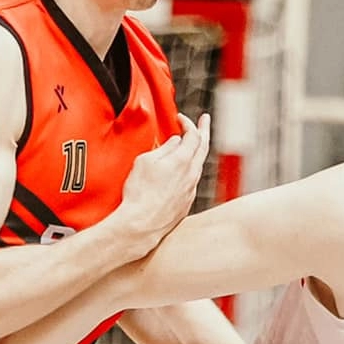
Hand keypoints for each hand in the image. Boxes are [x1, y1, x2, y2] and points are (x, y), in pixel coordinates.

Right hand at [116, 111, 210, 256]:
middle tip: (205, 120)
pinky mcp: (186, 203)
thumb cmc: (139, 194)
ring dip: (197, 150)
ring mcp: (191, 190)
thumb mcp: (145, 162)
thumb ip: (163, 149)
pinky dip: (190, 168)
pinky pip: (192, 180)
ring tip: (193, 143)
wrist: (141, 225)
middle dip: (204, 130)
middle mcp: (191, 175)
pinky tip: (183, 168)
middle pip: (203, 148)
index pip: (193, 136)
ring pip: (199, 165)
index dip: (188, 123)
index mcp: (181, 161)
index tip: (180, 118)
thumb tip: (175, 142)